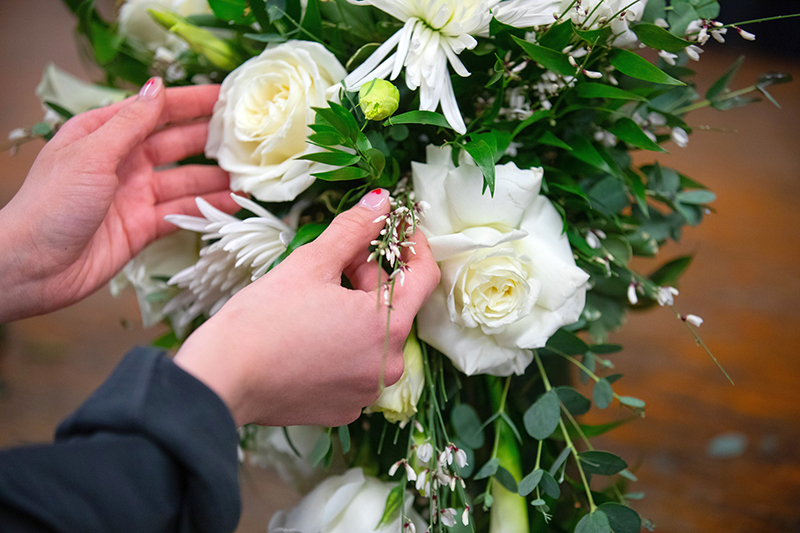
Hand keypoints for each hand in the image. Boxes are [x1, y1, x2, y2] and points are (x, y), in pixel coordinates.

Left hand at [0, 77, 237, 321]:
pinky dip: (207, 210)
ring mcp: (135, 196)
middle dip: (211, 140)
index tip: (228, 97)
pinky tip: (233, 205)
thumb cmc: (51, 204)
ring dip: (215, 178)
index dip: (191, 102)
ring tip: (250, 175)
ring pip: (185, 181)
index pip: (155, 111)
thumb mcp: (91, 154)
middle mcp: (123, 162)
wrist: (32, 266)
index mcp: (103, 135)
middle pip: (175, 145)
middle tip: (249, 137)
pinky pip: (182, 214)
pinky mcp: (143, 227)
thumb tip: (157, 86)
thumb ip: (131, 123)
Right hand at [173, 190, 440, 426]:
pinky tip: (313, 330)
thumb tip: (381, 201)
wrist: (221, 379)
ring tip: (320, 291)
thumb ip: (353, 229)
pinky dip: (345, 343)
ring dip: (359, 308)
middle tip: (340, 255)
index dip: (413, 245)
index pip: (424, 277)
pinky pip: (357, 365)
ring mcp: (366, 392)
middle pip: (396, 306)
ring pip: (376, 337)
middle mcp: (387, 366)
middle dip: (373, 275)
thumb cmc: (264, 318)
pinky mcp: (343, 409)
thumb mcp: (311, 263)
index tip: (395, 227)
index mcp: (387, 327)